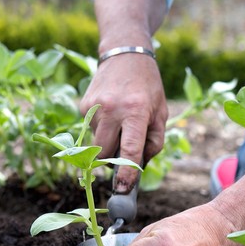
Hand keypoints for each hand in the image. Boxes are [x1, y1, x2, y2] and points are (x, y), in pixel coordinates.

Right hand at [80, 54, 167, 191]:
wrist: (125, 55)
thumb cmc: (148, 88)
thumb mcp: (161, 113)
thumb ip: (154, 142)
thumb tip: (140, 166)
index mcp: (136, 112)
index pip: (129, 150)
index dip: (126, 173)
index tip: (123, 190)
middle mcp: (112, 109)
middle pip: (104, 153)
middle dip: (111, 162)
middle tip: (121, 159)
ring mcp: (95, 107)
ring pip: (96, 144)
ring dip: (108, 144)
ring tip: (120, 125)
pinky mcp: (84, 106)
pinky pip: (91, 131)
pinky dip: (102, 131)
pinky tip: (111, 115)